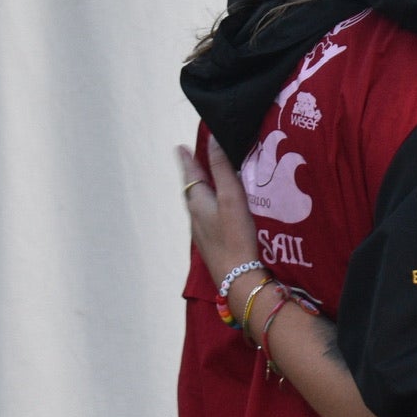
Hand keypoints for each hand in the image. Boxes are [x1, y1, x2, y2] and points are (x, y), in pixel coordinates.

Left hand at [178, 138, 260, 283]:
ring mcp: (202, 231)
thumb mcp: (231, 197)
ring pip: (197, 203)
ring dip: (200, 189)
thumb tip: (213, 140)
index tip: (180, 147)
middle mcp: (195, 215)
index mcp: (198, 202)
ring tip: (206, 180)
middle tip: (193, 160)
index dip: (187, 160)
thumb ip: (222, 169)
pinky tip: (218, 209)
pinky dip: (209, 204)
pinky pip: (205, 215)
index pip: (190, 174)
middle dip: (192, 173)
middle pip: (191, 189)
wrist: (237, 276)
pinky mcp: (211, 242)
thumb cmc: (234, 234)